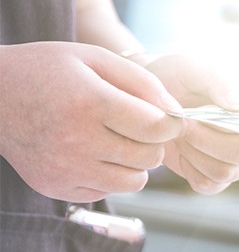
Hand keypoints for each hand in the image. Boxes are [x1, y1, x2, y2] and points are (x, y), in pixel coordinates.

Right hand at [0, 42, 181, 201]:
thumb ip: (142, 82)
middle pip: (150, 157)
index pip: (156, 127)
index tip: (165, 118)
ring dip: (135, 163)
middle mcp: (77, 141)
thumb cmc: (49, 72)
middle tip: (136, 128)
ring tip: (117, 142)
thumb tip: (177, 113)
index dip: (170, 123)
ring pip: (134, 182)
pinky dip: (110, 175)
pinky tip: (92, 154)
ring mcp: (65, 169)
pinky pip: (107, 191)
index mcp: (90, 103)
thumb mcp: (94, 59)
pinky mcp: (57, 188)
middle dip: (153, 142)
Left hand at [143, 55, 238, 193]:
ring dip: (194, 153)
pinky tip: (183, 149)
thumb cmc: (179, 76)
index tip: (200, 110)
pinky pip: (208, 185)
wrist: (152, 96)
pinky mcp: (217, 176)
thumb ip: (220, 83)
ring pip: (224, 172)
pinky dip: (189, 169)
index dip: (227, 125)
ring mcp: (237, 159)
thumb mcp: (195, 67)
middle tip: (183, 123)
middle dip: (206, 140)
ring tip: (180, 132)